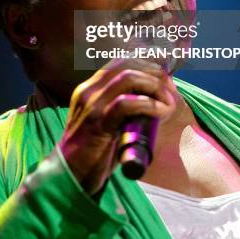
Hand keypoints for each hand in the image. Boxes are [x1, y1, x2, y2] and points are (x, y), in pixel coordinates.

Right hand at [57, 60, 176, 194]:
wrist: (69, 176)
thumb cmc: (93, 152)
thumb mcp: (106, 122)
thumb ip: (123, 109)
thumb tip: (155, 99)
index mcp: (90, 88)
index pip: (120, 62)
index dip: (146, 64)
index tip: (165, 75)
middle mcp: (89, 90)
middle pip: (126, 64)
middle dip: (153, 72)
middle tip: (170, 87)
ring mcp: (92, 104)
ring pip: (127, 78)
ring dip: (154, 86)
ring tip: (167, 100)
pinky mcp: (97, 122)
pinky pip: (126, 104)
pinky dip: (149, 104)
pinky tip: (161, 111)